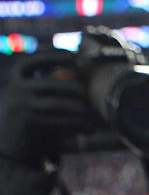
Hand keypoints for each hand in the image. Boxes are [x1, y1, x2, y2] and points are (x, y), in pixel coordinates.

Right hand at [0, 50, 98, 166]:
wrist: (9, 139)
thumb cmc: (28, 111)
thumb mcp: (29, 91)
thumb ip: (47, 78)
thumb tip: (80, 59)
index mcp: (16, 77)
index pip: (34, 60)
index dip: (55, 55)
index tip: (77, 55)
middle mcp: (15, 90)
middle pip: (50, 84)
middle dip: (73, 87)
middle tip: (90, 91)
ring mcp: (20, 108)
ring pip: (56, 105)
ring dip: (78, 107)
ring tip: (93, 111)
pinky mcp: (28, 126)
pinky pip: (57, 123)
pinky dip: (75, 123)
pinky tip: (88, 125)